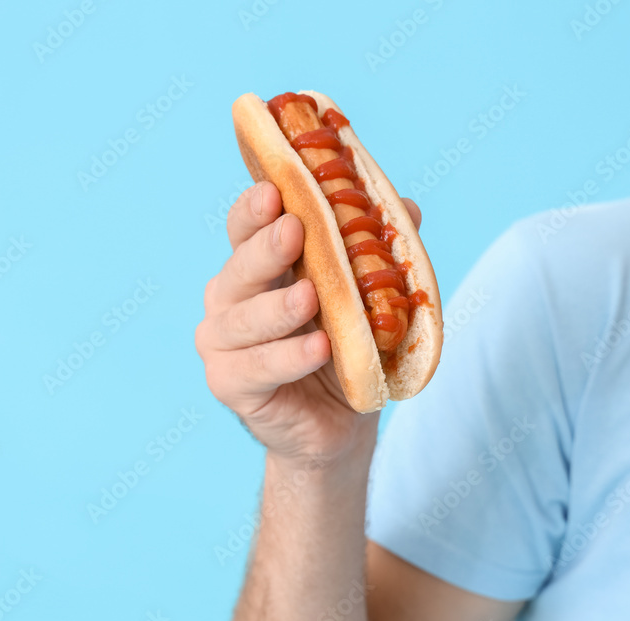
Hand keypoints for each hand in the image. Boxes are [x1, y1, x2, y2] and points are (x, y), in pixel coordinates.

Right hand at [194, 182, 421, 466]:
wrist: (340, 421)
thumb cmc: (344, 347)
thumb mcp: (364, 296)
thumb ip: (377, 252)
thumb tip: (409, 208)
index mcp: (255, 266)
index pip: (244, 228)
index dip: (255, 208)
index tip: (276, 190)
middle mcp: (228, 299)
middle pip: (239, 268)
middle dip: (266, 249)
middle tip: (293, 231)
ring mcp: (221, 343)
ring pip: (243, 321)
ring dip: (278, 309)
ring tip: (311, 298)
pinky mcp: (228, 384)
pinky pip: (256, 368)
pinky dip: (288, 358)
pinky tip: (319, 349)